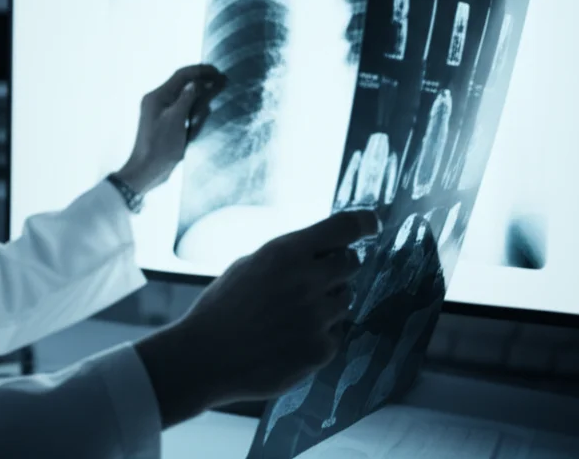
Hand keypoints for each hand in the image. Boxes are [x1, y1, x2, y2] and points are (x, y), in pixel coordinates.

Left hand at [114, 64, 226, 195]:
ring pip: (183, 96)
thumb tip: (197, 82)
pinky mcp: (166, 124)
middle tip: (222, 80)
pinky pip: (182, 109)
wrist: (146, 170)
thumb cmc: (159, 146)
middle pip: (182, 84)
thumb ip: (187, 98)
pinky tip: (206, 108)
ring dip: (199, 92)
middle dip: (202, 80)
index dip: (200, 71)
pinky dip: (195, 106)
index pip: (181, 75)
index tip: (218, 72)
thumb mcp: (175, 119)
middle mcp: (157, 101)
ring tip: (217, 90)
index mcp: (157, 96)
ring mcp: (161, 112)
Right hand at [135, 209, 379, 427]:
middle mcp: (306, 281)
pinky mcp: (321, 350)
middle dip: (338, 267)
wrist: (205, 357)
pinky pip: (336, 333)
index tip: (373, 223)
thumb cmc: (223, 307)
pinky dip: (319, 334)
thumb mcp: (249, 265)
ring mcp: (316, 317)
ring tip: (290, 314)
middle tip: (315, 278)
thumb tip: (327, 249)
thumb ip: (289, 256)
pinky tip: (288, 339)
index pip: (343, 227)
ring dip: (328, 302)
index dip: (364, 221)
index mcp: (285, 252)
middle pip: (352, 262)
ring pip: (345, 299)